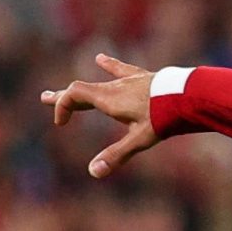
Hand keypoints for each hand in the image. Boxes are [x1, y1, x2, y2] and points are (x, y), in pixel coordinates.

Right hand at [40, 53, 161, 177]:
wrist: (187, 95)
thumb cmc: (162, 118)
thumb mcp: (138, 140)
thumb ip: (116, 154)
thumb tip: (93, 172)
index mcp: (107, 99)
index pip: (73, 95)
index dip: (62, 105)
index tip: (61, 122)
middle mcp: (113, 86)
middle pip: (81, 90)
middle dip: (63, 97)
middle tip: (44, 97)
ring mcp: (127, 79)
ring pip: (98, 81)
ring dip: (82, 87)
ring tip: (69, 88)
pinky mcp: (141, 76)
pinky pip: (121, 69)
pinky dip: (109, 65)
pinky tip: (100, 58)